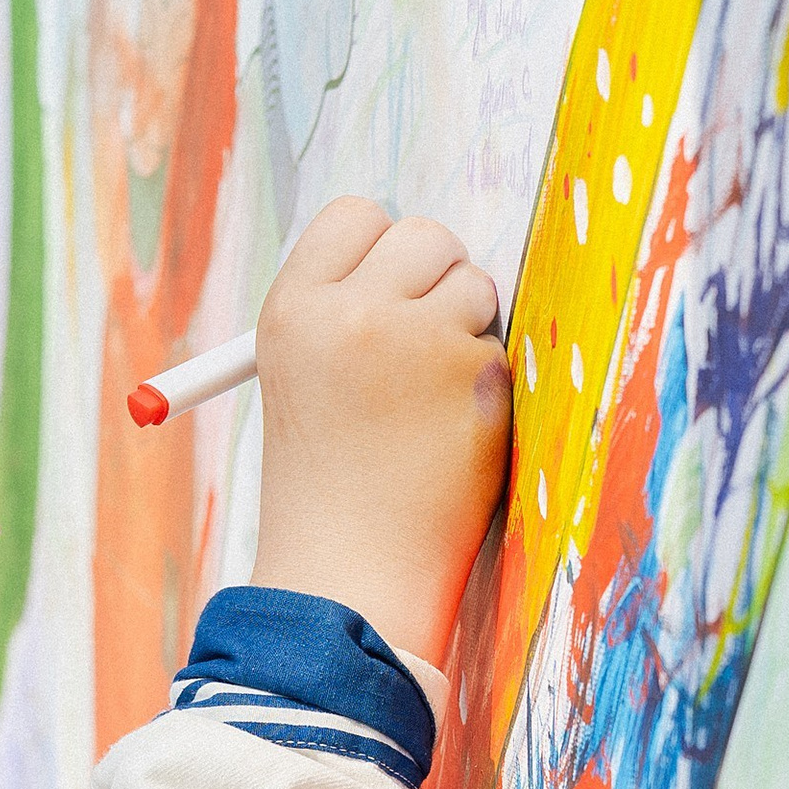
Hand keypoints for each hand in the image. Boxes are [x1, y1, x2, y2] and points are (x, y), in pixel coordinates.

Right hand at [249, 197, 510, 664]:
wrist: (349, 572)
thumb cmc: (328, 482)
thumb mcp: (305, 379)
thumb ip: (347, 310)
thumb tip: (423, 251)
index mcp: (291, 309)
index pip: (355, 216)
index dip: (383, 250)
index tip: (392, 288)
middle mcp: (348, 312)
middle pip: (423, 234)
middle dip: (436, 277)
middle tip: (425, 338)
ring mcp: (415, 338)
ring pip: (471, 284)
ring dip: (464, 330)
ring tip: (426, 402)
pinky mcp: (473, 372)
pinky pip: (497, 344)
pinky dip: (484, 383)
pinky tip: (449, 434)